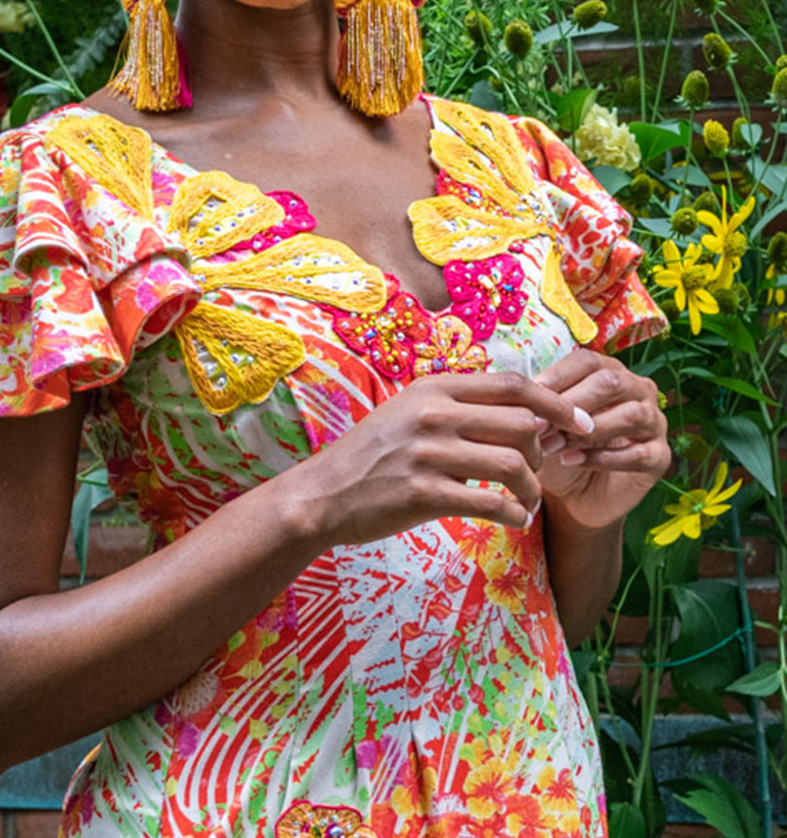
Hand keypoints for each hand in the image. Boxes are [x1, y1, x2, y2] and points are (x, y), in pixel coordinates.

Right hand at [298, 370, 593, 546]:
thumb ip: (456, 407)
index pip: (512, 383)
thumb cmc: (372, 456)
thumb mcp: (408, 413)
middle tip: (538, 473)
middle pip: (521, 422)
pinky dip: (514, 515)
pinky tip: (513, 520)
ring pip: (513, 464)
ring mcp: (428, 453)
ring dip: (533, 489)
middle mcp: (433, 414)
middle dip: (542, 452)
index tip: (580, 422)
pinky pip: (491, 503)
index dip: (555, 402)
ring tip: (528, 502)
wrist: (323, 494)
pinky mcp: (424, 493)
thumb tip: (518, 412)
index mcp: (433, 388)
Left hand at [534, 348, 669, 531]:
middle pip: (612, 383)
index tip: (532, 393)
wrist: (574, 495)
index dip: (559, 375)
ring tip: (554, 445)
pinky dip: (602, 458)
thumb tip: (530, 392)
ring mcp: (654, 423)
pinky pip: (638, 453)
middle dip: (573, 403)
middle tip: (540, 424)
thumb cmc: (560, 446)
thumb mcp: (548, 420)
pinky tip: (573, 460)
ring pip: (631, 415)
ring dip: (588, 431)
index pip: (589, 361)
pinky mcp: (660, 457)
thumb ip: (544, 402)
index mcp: (610, 371)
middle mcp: (638, 390)